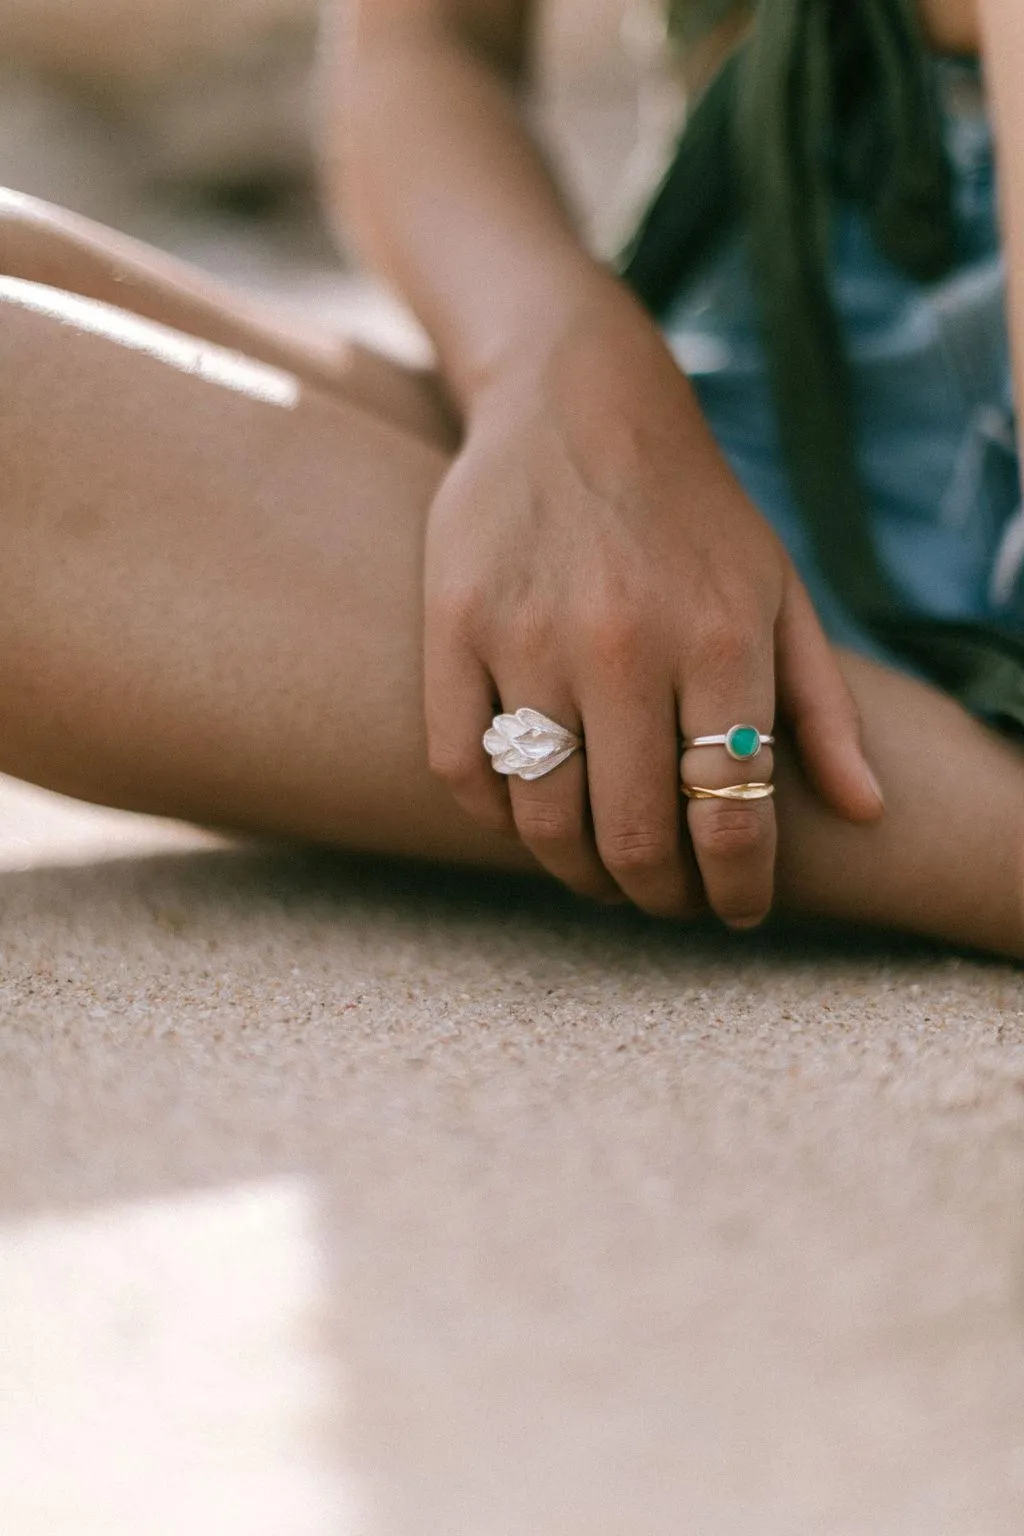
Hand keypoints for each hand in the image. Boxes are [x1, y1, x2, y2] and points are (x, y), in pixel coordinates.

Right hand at [424, 277, 883, 924]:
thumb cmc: (694, 513)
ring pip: (541, 818)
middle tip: (665, 896)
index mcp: (722, 637)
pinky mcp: (454, 622)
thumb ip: (823, 705)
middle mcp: (626, 642)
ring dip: (577, 872)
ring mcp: (528, 634)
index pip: (731, 817)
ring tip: (601, 870)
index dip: (736, 890)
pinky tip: (530, 813)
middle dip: (658, 894)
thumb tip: (866, 811)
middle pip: (633, 837)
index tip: (735, 911)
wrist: (578, 401)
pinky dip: (495, 818)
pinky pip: (462, 766)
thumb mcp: (781, 591)